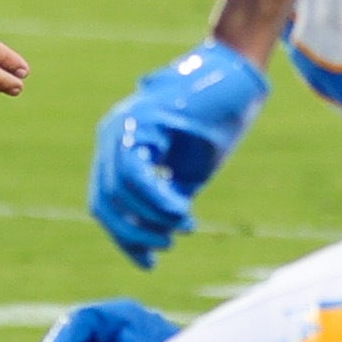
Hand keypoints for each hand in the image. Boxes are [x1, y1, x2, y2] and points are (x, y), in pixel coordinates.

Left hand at [89, 39, 268, 265]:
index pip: (106, 201)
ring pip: (118, 189)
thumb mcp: (187, 171)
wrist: (237, 78)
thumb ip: (166, 197)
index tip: (148, 263)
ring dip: (148, 218)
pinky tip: (180, 212)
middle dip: (133, 233)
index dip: (124, 237)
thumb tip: (159, 233)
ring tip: (179, 227)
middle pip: (104, 200)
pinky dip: (155, 199)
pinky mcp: (144, 119)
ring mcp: (124, 124)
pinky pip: (135, 171)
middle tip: (165, 246)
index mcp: (119, 146)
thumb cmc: (215, 122)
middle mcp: (113, 134)